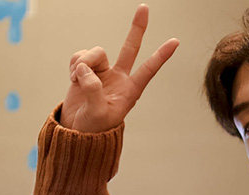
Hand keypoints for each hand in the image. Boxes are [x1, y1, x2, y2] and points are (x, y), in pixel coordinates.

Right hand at [61, 4, 178, 131]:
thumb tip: (86, 69)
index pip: (148, 70)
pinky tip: (73, 79)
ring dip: (82, 63)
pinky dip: (74, 65)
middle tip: (145, 7)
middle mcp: (119, 78)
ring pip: (95, 52)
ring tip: (77, 81)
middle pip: (130, 47)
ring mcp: (103, 71)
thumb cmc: (92, 128)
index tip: (175, 42)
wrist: (76, 130)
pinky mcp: (87, 68)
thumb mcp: (97, 113)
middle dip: (137, 28)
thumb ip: (93, 90)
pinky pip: (80, 55)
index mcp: (129, 91)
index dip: (161, 56)